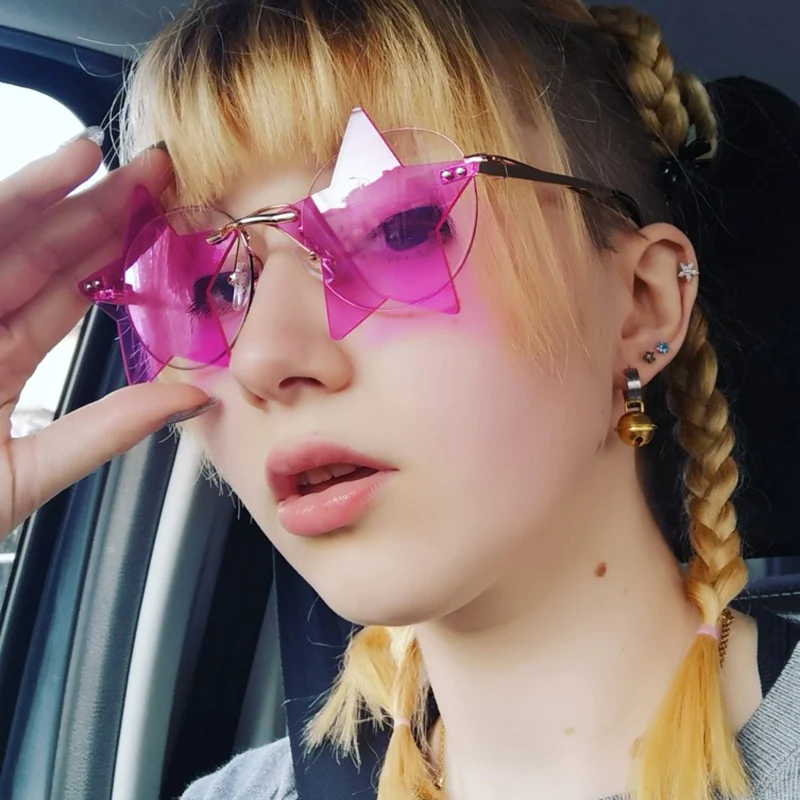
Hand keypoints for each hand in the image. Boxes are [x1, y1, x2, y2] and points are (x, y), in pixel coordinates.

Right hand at [0, 132, 213, 537]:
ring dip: (32, 193)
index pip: (62, 296)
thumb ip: (106, 430)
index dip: (110, 254)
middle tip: (151, 171)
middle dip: (89, 210)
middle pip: (31, 255)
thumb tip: (192, 398)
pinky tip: (22, 187)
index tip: (158, 220)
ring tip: (87, 155)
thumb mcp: (28, 473)